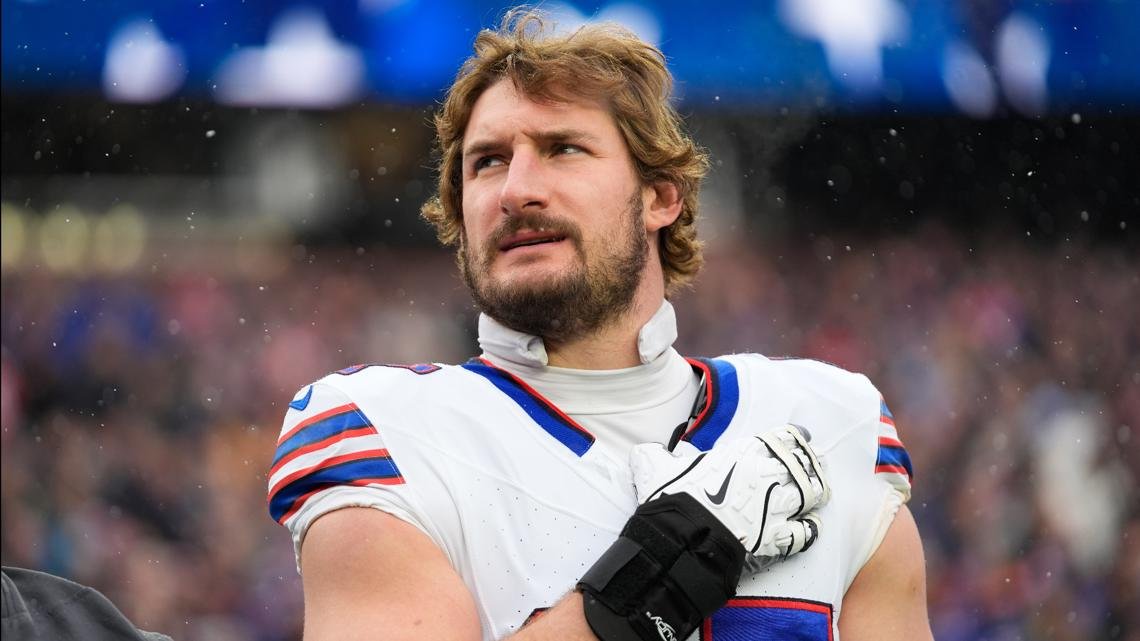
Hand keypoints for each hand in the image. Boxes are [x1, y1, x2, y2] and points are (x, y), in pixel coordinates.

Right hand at [630, 424, 829, 564]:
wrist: (681, 538)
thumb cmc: (671, 498)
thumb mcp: (655, 468)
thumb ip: (655, 457)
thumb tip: (644, 452)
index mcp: (744, 453)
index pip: (782, 438)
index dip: (793, 438)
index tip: (800, 438)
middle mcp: (767, 476)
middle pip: (803, 465)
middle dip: (812, 464)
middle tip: (818, 464)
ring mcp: (776, 508)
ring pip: (811, 494)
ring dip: (817, 493)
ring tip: (821, 494)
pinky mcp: (777, 538)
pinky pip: (804, 533)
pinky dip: (810, 531)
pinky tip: (812, 529)